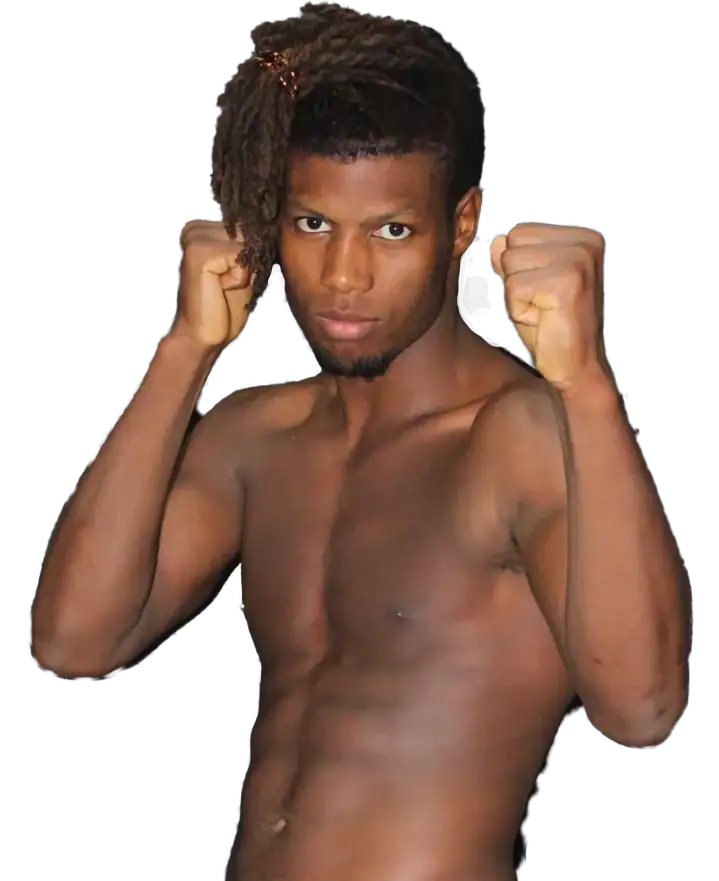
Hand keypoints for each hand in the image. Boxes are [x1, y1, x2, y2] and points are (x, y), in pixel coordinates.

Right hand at [173, 220, 256, 349]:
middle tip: (225, 284)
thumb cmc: (223, 305)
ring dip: (242, 271)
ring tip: (222, 286)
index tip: (229, 277)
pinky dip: (238, 278)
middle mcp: (194, 227)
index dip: (251, 255)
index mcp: (202, 228)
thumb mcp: (243, 269)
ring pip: (246, 244)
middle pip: (248, 233)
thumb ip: (252, 247)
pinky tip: (220, 288)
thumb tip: (272, 228)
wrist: (202, 334)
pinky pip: (240, 260)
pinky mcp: (199, 253)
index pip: (247, 226)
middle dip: (247, 263)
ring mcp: (194, 237)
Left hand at [489, 223, 607, 390]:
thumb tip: (496, 243)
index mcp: (582, 237)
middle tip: (542, 302)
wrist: (579, 366)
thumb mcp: (529, 285)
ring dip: (517, 295)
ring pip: (510, 264)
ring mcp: (577, 260)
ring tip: (543, 310)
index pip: (520, 232)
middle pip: (512, 245)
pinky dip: (520, 309)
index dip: (519, 266)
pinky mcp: (565, 283)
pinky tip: (544, 319)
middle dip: (516, 279)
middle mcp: (585, 242)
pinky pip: (514, 288)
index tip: (542, 289)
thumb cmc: (557, 328)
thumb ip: (514, 259)